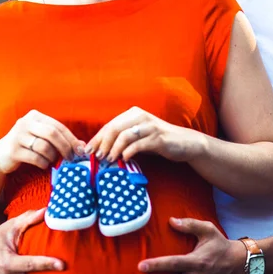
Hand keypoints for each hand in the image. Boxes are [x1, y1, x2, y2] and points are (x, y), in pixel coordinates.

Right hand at [0, 110, 84, 173]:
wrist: (1, 155)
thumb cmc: (27, 145)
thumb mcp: (42, 137)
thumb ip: (60, 138)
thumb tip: (82, 146)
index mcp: (35, 116)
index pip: (58, 126)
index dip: (71, 138)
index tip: (81, 150)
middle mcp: (25, 123)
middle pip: (52, 134)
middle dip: (65, 147)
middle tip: (71, 158)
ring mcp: (17, 136)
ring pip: (44, 146)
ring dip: (52, 157)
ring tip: (53, 161)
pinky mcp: (13, 150)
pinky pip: (35, 158)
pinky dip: (43, 163)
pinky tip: (44, 165)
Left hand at [86, 107, 205, 162]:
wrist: (184, 143)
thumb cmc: (157, 140)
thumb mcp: (138, 137)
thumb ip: (122, 139)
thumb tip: (99, 150)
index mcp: (133, 114)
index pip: (110, 125)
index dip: (97, 138)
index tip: (87, 151)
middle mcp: (140, 116)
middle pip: (114, 128)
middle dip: (103, 143)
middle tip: (97, 157)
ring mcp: (150, 126)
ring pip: (125, 135)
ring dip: (114, 149)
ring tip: (108, 160)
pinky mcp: (158, 137)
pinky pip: (139, 144)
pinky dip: (128, 152)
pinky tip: (124, 159)